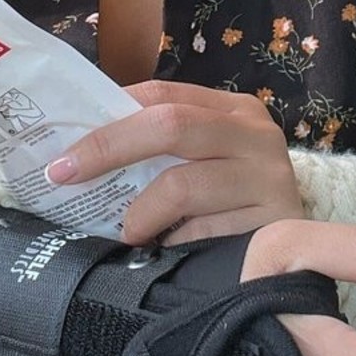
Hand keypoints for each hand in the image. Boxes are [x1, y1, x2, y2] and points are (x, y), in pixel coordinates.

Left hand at [46, 79, 303, 244]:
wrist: (294, 259)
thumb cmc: (231, 209)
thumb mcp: (199, 165)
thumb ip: (157, 150)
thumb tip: (76, 156)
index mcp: (233, 109)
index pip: (162, 96)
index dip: (107, 117)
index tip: (61, 149)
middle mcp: (257, 132)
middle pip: (171, 125)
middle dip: (108, 148)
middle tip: (65, 176)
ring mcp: (270, 175)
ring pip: (182, 183)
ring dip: (140, 212)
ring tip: (128, 233)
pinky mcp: (274, 222)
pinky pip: (203, 231)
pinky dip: (175, 242)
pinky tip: (172, 251)